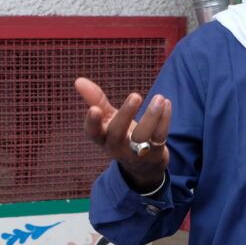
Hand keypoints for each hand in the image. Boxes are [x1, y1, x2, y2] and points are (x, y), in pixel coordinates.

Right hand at [75, 77, 170, 193]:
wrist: (143, 163)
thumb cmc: (121, 134)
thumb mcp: (108, 118)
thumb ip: (96, 100)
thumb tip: (78, 80)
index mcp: (102, 137)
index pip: (92, 133)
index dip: (92, 122)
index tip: (94, 109)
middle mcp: (116, 147)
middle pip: (117, 132)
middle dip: (126, 114)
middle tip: (135, 95)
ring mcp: (136, 153)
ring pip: (142, 135)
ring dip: (151, 115)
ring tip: (159, 98)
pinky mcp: (154, 154)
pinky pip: (160, 136)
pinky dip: (164, 119)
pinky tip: (167, 103)